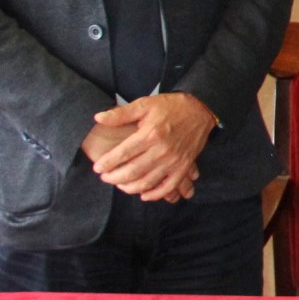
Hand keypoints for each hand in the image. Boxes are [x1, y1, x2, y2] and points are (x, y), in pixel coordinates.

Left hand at [90, 93, 216, 202]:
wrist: (200, 109)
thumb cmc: (171, 106)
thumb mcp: (145, 104)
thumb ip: (121, 113)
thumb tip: (97, 118)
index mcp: (150, 134)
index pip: (123, 154)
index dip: (107, 163)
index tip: (97, 168)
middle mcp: (162, 150)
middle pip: (132, 171)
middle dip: (114, 178)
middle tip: (105, 177)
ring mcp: (174, 160)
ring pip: (147, 182)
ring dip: (130, 188)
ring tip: (120, 184)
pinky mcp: (184, 166)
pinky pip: (168, 187)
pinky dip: (155, 194)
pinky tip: (143, 195)